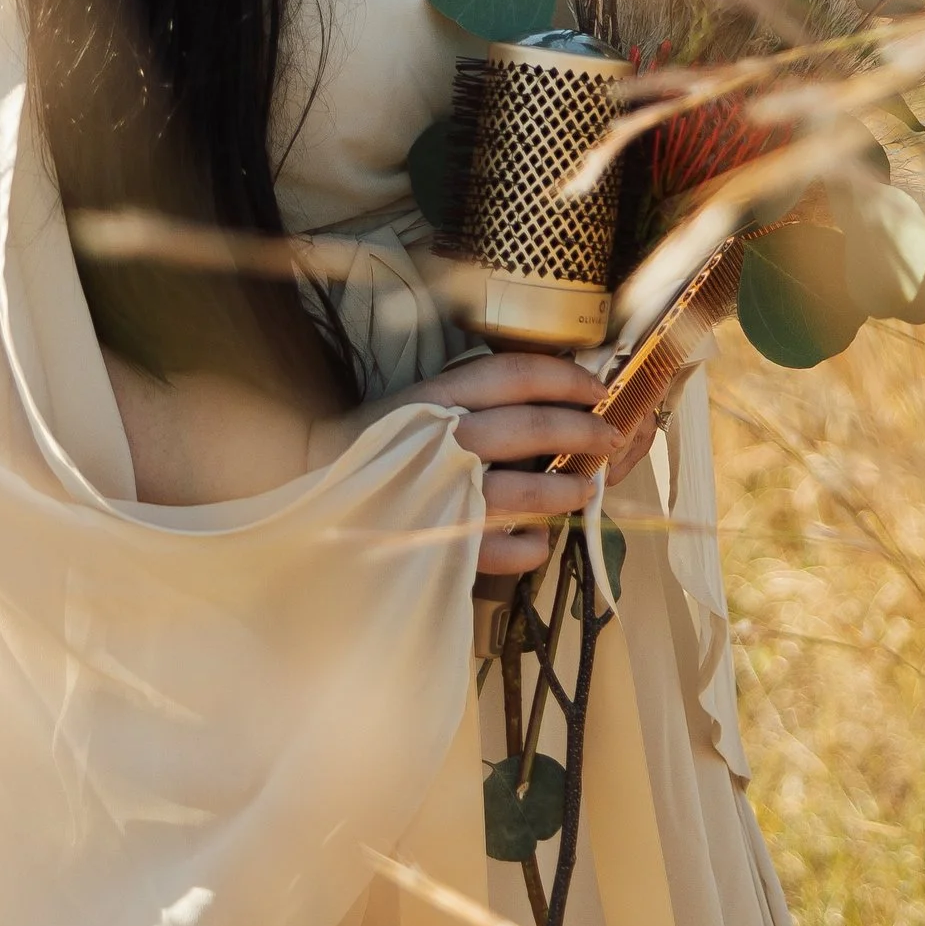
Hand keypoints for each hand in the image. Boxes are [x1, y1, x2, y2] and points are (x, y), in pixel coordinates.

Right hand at [388, 349, 656, 582]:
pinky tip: (539, 540)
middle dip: (584, 430)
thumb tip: (543, 396)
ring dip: (567, 490)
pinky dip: (531, 547)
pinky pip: (505, 551)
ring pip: (528, 494)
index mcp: (434, 400)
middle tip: (610, 436)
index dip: (564, 376)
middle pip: (533, 427)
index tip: (597, 387)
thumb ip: (466, 399)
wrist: (315, 497)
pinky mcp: (442, 547)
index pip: (512, 374)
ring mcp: (443, 499)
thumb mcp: (413, 406)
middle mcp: (442, 443)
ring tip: (584, 489)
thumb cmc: (373, 449)